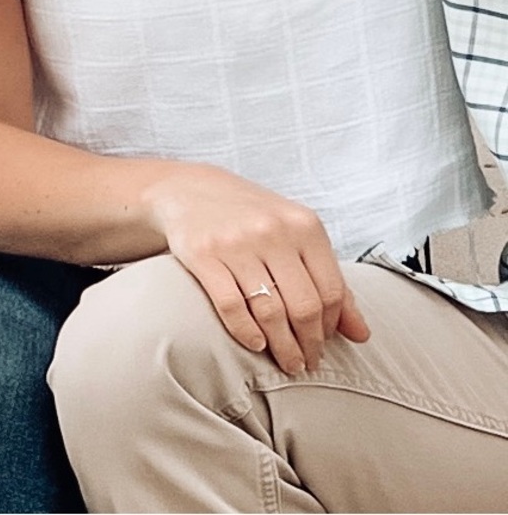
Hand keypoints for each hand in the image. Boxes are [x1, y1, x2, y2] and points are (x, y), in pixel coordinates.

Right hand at [145, 165, 370, 374]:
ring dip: (282, 346)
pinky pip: (231, 306)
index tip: (325, 344)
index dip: (331, 326)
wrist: (189, 189)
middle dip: (309, 344)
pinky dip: (246, 332)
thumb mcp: (295, 235)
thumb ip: (329, 279)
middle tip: (307, 363)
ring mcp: (236, 243)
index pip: (331, 291)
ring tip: (287, 362)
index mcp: (303, 225)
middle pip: (304, 306)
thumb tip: (362, 334)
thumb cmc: (250, 216)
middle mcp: (272, 232)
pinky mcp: (203, 255)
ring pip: (270, 311)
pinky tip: (255, 344)